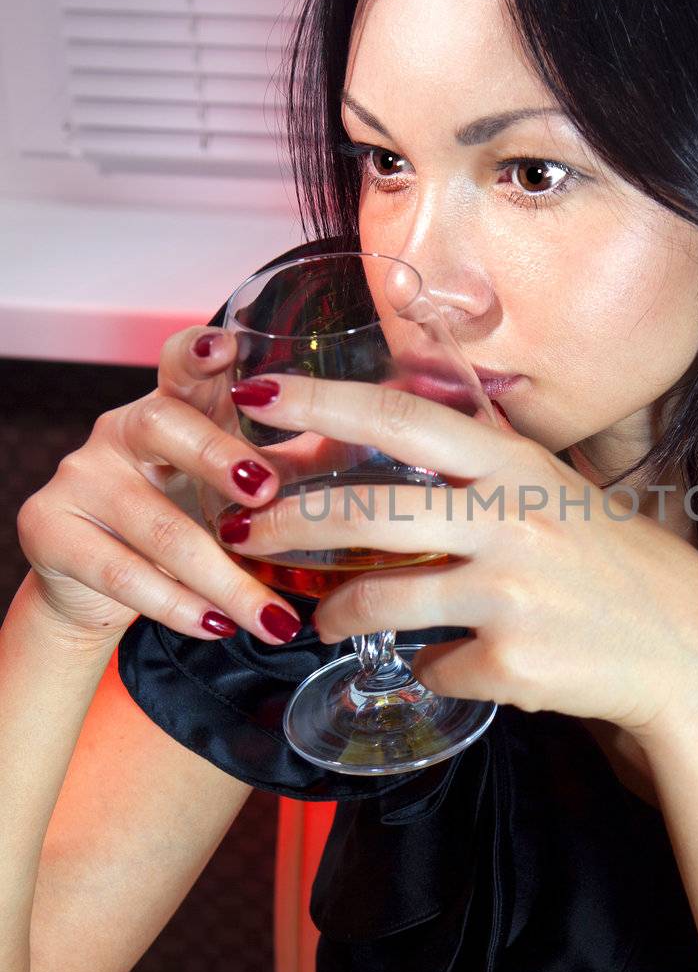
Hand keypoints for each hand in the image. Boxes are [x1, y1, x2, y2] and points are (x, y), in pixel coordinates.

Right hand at [14, 328, 307, 648]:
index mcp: (174, 408)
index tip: (226, 345)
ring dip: (226, 578)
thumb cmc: (183, 523)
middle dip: (219, 458)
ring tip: (274, 618)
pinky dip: (179, 606)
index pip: (181, 364)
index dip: (200, 350)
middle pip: (166, 425)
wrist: (93, 589)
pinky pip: (123, 573)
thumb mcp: (230, 493)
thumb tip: (372, 470)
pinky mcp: (51, 531)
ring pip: (159, 525)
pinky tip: (218, 625)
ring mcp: (80, 477)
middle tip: (266, 490)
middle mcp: (121, 430)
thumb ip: (281, 472)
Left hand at [220, 371, 697, 741]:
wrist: (688, 649)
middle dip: (285, 525)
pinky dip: (425, 669)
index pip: (402, 417)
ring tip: (317, 620)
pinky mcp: (513, 665)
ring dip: (330, 614)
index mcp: (517, 465)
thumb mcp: (555, 489)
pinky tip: (442, 664)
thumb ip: (484, 459)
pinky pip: (431, 668)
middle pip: (366, 514)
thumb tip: (396, 418)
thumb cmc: (612, 563)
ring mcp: (512, 595)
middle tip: (242, 532)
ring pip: (379, 602)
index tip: (258, 397)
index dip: (322, 403)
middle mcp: (511, 520)